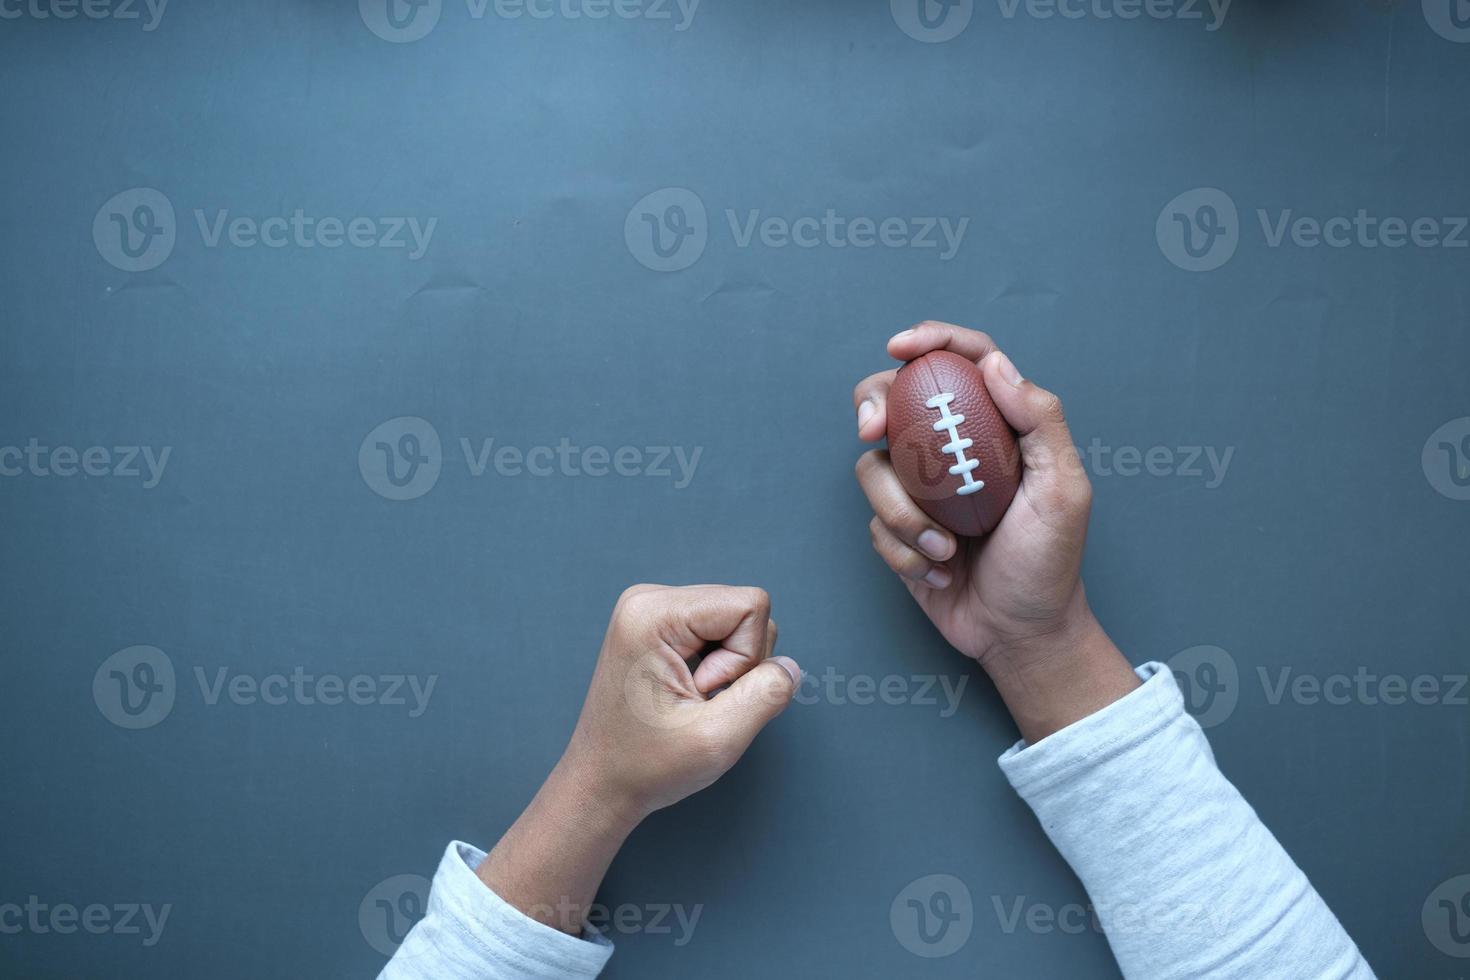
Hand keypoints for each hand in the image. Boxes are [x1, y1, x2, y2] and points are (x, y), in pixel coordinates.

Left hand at [476, 585, 799, 933]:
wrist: (600, 784)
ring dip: (729, 667)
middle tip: (696, 701)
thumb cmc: (645, 766)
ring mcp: (651, 610)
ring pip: (736, 621)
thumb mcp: (716, 739)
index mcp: (653, 614)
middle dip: (737, 662)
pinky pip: (719, 631)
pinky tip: (688, 693)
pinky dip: (717, 666)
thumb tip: (790, 667)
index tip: (704, 695)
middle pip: (743, 610)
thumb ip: (765, 696)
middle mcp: (648, 599)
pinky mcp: (658, 625)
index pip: (749, 606)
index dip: (746, 659)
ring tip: (691, 700)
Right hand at [854, 322, 1136, 740]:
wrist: (1021, 633)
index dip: (930, 341)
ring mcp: (921, 490)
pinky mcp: (899, 530)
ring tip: (943, 550)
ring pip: (873, 469)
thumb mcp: (1064, 489)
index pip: (962, 363)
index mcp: (996, 428)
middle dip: (871, 406)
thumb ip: (1040, 421)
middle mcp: (952, 451)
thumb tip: (995, 364)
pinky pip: (874, 523)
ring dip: (901, 513)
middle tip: (870, 430)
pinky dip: (903, 551)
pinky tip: (939, 571)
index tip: (900, 347)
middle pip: (892, 398)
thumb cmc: (1050, 562)